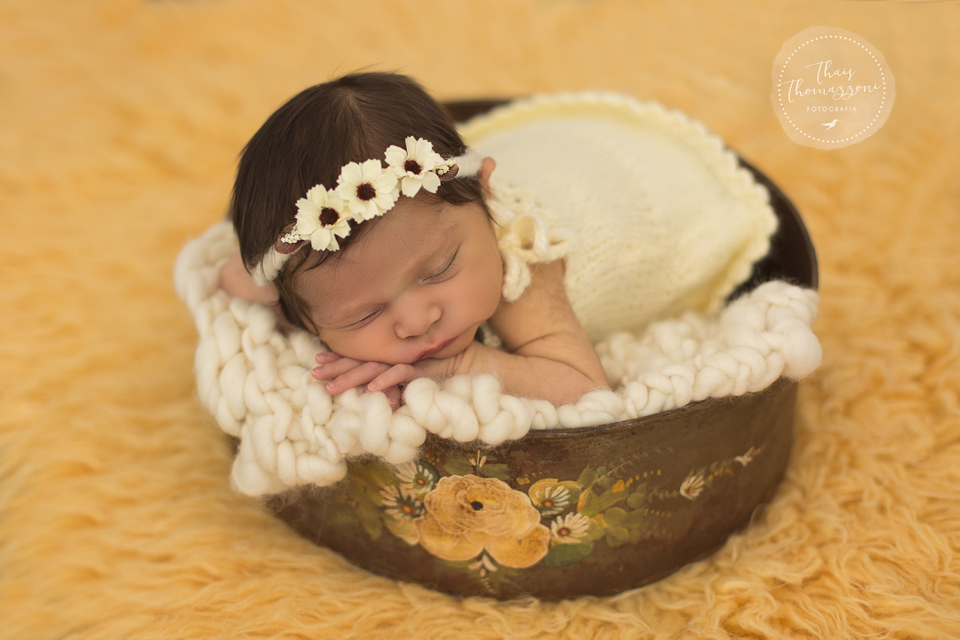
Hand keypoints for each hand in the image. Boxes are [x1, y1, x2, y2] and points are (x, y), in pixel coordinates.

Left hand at [312, 351, 460, 409]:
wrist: (480, 369)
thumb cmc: (450, 376)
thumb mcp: (418, 382)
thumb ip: (399, 384)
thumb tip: (375, 395)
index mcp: (395, 357)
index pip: (364, 357)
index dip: (340, 359)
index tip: (318, 362)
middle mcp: (400, 357)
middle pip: (364, 361)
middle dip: (337, 367)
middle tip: (314, 373)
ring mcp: (412, 362)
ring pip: (376, 368)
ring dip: (353, 377)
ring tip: (332, 388)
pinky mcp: (426, 369)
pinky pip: (403, 374)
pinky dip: (387, 381)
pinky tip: (371, 389)